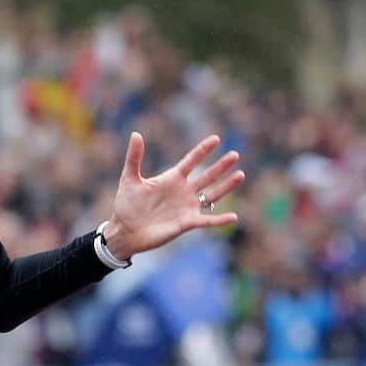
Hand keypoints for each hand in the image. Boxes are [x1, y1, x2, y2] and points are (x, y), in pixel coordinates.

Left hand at [100, 132, 243, 259]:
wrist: (125, 231)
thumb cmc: (126, 205)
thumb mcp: (129, 178)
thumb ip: (134, 157)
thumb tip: (135, 134)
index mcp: (172, 178)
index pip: (191, 161)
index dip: (203, 151)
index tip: (216, 139)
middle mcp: (183, 191)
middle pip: (206, 176)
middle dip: (220, 166)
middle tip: (235, 154)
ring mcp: (187, 207)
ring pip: (212, 194)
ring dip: (226, 186)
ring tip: (240, 174)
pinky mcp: (187, 223)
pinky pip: (207, 220)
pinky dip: (219, 220)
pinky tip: (233, 217)